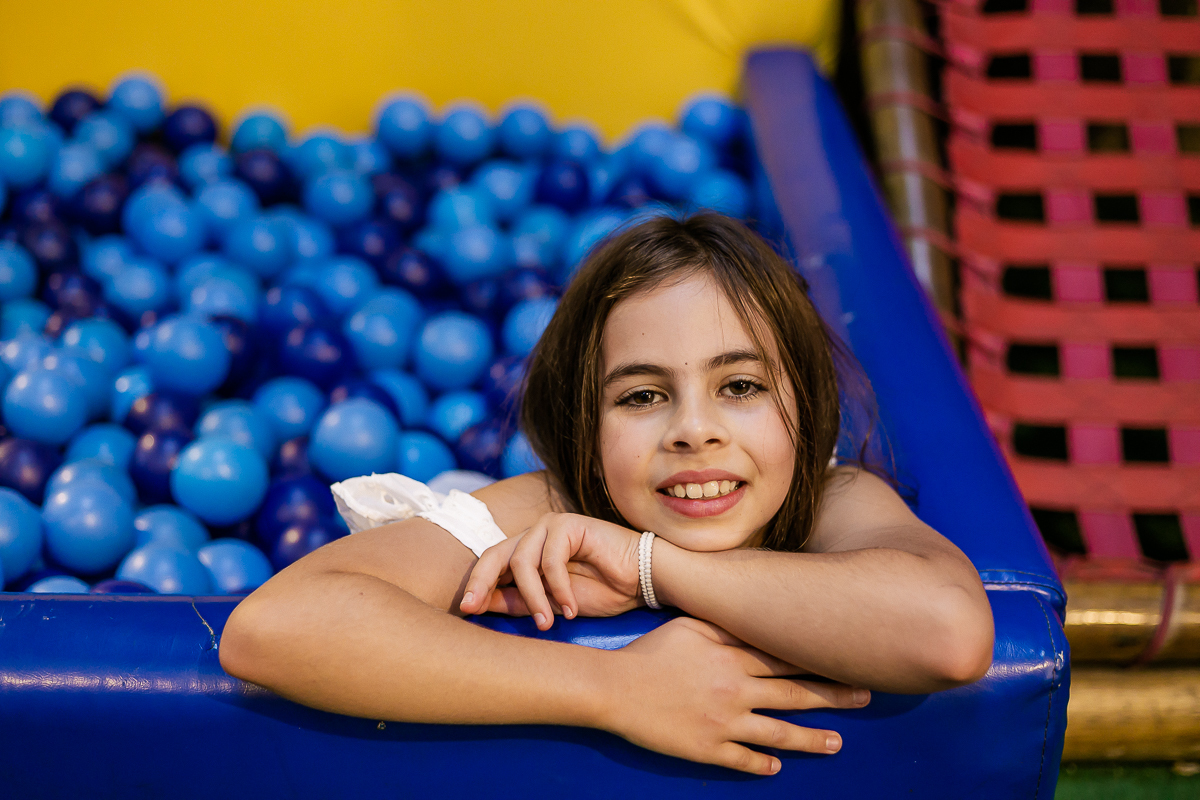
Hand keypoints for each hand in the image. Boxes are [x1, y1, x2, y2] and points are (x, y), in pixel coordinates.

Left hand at [458, 512, 641, 627]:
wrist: (641, 580)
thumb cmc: (600, 591)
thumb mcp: (550, 604)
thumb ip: (517, 602)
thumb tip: (478, 605)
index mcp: (526, 552)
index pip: (490, 564)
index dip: (476, 585)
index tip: (465, 610)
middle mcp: (533, 536)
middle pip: (495, 555)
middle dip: (483, 583)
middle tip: (475, 608)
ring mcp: (550, 526)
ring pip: (522, 562)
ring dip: (533, 598)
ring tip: (548, 623)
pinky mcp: (569, 524)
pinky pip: (551, 560)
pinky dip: (559, 589)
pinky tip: (570, 609)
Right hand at [602, 617, 868, 774]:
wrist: (616, 688)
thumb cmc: (650, 652)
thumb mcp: (690, 626)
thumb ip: (725, 622)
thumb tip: (757, 614)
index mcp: (733, 658)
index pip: (787, 659)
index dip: (821, 659)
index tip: (851, 659)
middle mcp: (736, 691)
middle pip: (794, 694)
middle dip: (833, 696)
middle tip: (865, 696)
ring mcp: (724, 723)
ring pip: (778, 732)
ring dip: (811, 738)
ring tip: (836, 743)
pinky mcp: (707, 749)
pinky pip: (742, 759)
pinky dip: (762, 764)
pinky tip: (778, 767)